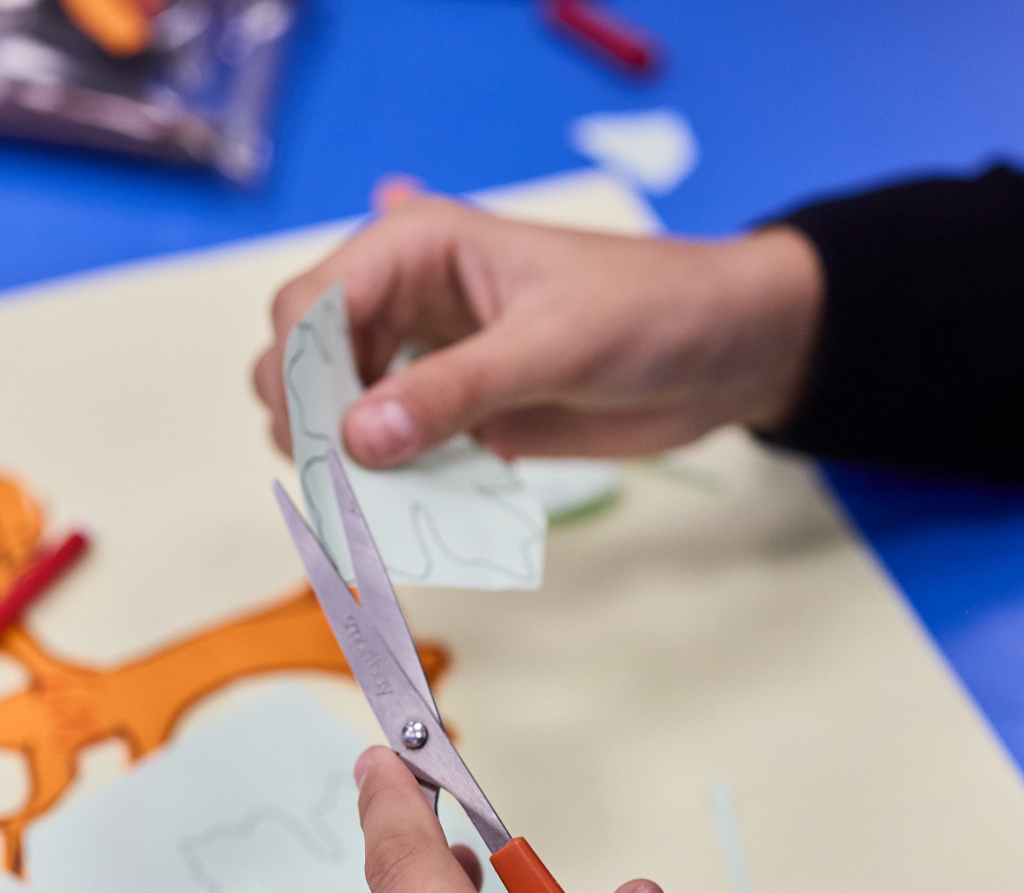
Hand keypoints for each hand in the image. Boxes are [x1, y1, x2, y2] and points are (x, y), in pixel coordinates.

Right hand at [252, 191, 823, 467]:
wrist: (726, 351)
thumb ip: (455, 391)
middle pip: (297, 360)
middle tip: (348, 487)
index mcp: (415, 247)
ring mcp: (421, 356)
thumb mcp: (554, 347)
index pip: (307, 306)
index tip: (326, 444)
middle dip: (308, 423)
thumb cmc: (651, 313)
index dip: (298, 374)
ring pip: (331, 412)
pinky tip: (412, 514)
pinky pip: (386, 452)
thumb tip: (359, 440)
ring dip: (342, 463)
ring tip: (378, 510)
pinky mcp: (447, 410)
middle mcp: (402, 297)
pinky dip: (386, 486)